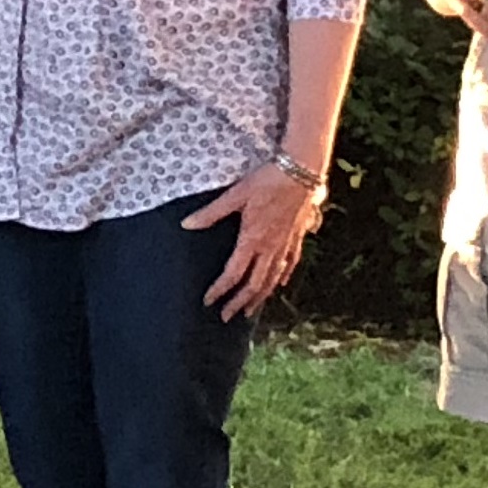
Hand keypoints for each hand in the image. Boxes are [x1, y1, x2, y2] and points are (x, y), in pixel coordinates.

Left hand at [183, 164, 322, 321]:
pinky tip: (279, 284)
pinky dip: (282, 277)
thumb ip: (211, 213)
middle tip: (227, 317)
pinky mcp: (296, 235)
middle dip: (240, 303)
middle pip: (255, 284)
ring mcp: (286, 243)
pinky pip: (290, 263)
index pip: (233, 273)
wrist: (301, 171)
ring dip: (260, 296)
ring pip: (273, 278)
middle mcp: (270, 247)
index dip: (220, 290)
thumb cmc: (267, 180)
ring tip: (250, 311)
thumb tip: (186, 224)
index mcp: (252, 239)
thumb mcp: (235, 194)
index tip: (208, 301)